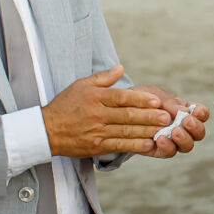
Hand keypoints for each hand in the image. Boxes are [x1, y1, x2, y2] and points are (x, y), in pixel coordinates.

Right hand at [41, 65, 171, 157]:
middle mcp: (96, 114)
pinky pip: (119, 146)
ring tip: (163, 130)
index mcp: (94, 97)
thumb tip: (121, 67)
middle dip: (149, 116)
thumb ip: (103, 78)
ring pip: (126, 131)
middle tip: (167, 117)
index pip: (121, 97)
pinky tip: (149, 143)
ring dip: (147, 131)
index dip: (140, 99)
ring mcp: (97, 131)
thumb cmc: (65, 106)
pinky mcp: (96, 146)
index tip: (156, 100)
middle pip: (127, 115)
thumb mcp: (80, 86)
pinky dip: (135, 145)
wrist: (46, 130)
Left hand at [134, 84, 209, 156]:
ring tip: (174, 132)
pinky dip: (168, 146)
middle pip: (199, 133)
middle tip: (186, 122)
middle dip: (196, 128)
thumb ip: (169, 103)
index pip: (202, 114)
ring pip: (188, 146)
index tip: (195, 111)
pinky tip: (160, 139)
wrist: (120, 110)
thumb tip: (184, 111)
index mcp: (185, 111)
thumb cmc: (141, 100)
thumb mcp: (154, 95)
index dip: (202, 114)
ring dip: (184, 139)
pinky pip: (170, 152)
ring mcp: (173, 140)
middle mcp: (183, 127)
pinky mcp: (160, 150)